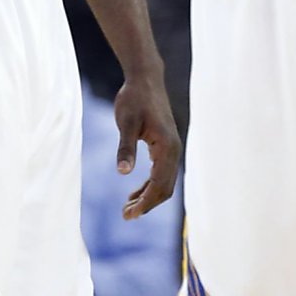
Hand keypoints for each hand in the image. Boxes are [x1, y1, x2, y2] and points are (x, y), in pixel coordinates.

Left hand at [113, 68, 180, 218]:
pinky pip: (161, 173)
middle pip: (165, 188)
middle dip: (147, 204)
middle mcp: (174, 151)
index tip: (128, 214)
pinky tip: (134, 192)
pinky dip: (149, 185)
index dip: (145, 202)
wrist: (145, 80)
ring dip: (148, 197)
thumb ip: (125, 147)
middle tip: (126, 216)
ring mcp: (171, 149)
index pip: (159, 184)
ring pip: (164, 183)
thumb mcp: (126, 122)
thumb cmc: (134, 99)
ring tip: (128, 209)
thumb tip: (122, 173)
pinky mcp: (165, 146)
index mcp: (167, 147)